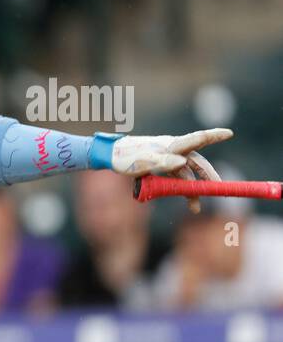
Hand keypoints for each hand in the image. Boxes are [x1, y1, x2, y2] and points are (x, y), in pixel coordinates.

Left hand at [107, 128, 231, 213]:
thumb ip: (163, 161)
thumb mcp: (143, 162)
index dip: (213, 136)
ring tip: (196, 208)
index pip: (196, 139)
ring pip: (187, 175)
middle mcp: (173, 151)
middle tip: (219, 189)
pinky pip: (177, 179)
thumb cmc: (126, 157)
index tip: (229, 133)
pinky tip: (189, 203)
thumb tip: (182, 162)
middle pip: (197, 163)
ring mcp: (169, 159)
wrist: (111, 158)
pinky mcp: (163, 167)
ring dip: (193, 190)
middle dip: (208, 177)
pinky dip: (182, 190)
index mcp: (171, 145)